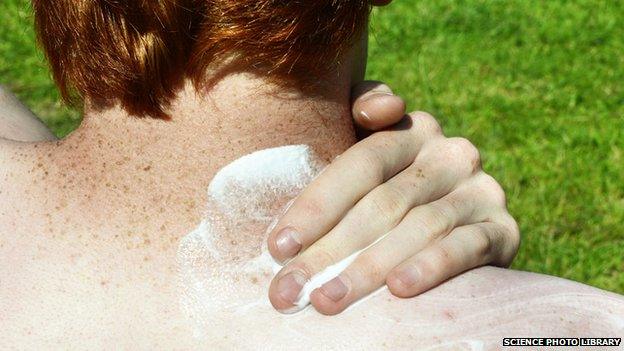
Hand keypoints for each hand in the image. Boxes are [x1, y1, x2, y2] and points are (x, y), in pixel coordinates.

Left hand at [267, 82, 519, 314]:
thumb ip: (362, 110)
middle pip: (383, 203)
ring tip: (329, 299)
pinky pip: (466, 248)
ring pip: (419, 228)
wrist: (461, 223)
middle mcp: (451, 153)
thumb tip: (380, 107)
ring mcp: (481, 190)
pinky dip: (431, 267)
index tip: (279, 248)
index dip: (317, 206)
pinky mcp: (503, 229)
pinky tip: (399, 289)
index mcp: (412, 129)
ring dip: (369, 267)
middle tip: (290, 289)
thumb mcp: (374, 147)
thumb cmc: (394, 189)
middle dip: (331, 250)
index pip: (360, 164)